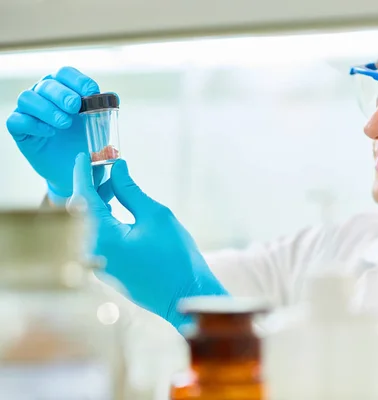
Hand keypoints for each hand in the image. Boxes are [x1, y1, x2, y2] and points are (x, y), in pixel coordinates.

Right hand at [6, 67, 109, 204]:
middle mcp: (44, 95)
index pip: (66, 74)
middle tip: (75, 107)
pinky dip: (33, 124)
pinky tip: (50, 132)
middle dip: (62, 94)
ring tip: (64, 123)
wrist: (77, 169)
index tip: (91, 92)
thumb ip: (105, 112)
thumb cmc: (87, 141)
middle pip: (47, 84)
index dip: (78, 80)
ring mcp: (29, 111)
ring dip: (47, 109)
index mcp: (65, 88)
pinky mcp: (20, 130)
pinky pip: (17, 121)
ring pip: (28, 98)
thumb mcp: (100, 127)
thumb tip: (112, 97)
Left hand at [68, 153, 228, 330]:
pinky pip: (95, 236)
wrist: (185, 296)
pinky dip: (102, 217)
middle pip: (81, 210)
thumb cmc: (175, 257)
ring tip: (114, 181)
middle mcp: (91, 251)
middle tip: (104, 164)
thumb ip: (130, 190)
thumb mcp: (155, 216)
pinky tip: (116, 204)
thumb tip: (117, 168)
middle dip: (91, 184)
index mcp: (100, 237)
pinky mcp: (105, 269)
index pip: (83, 196)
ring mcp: (97, 263)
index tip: (85, 155)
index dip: (83, 172)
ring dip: (98, 201)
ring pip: (87, 223)